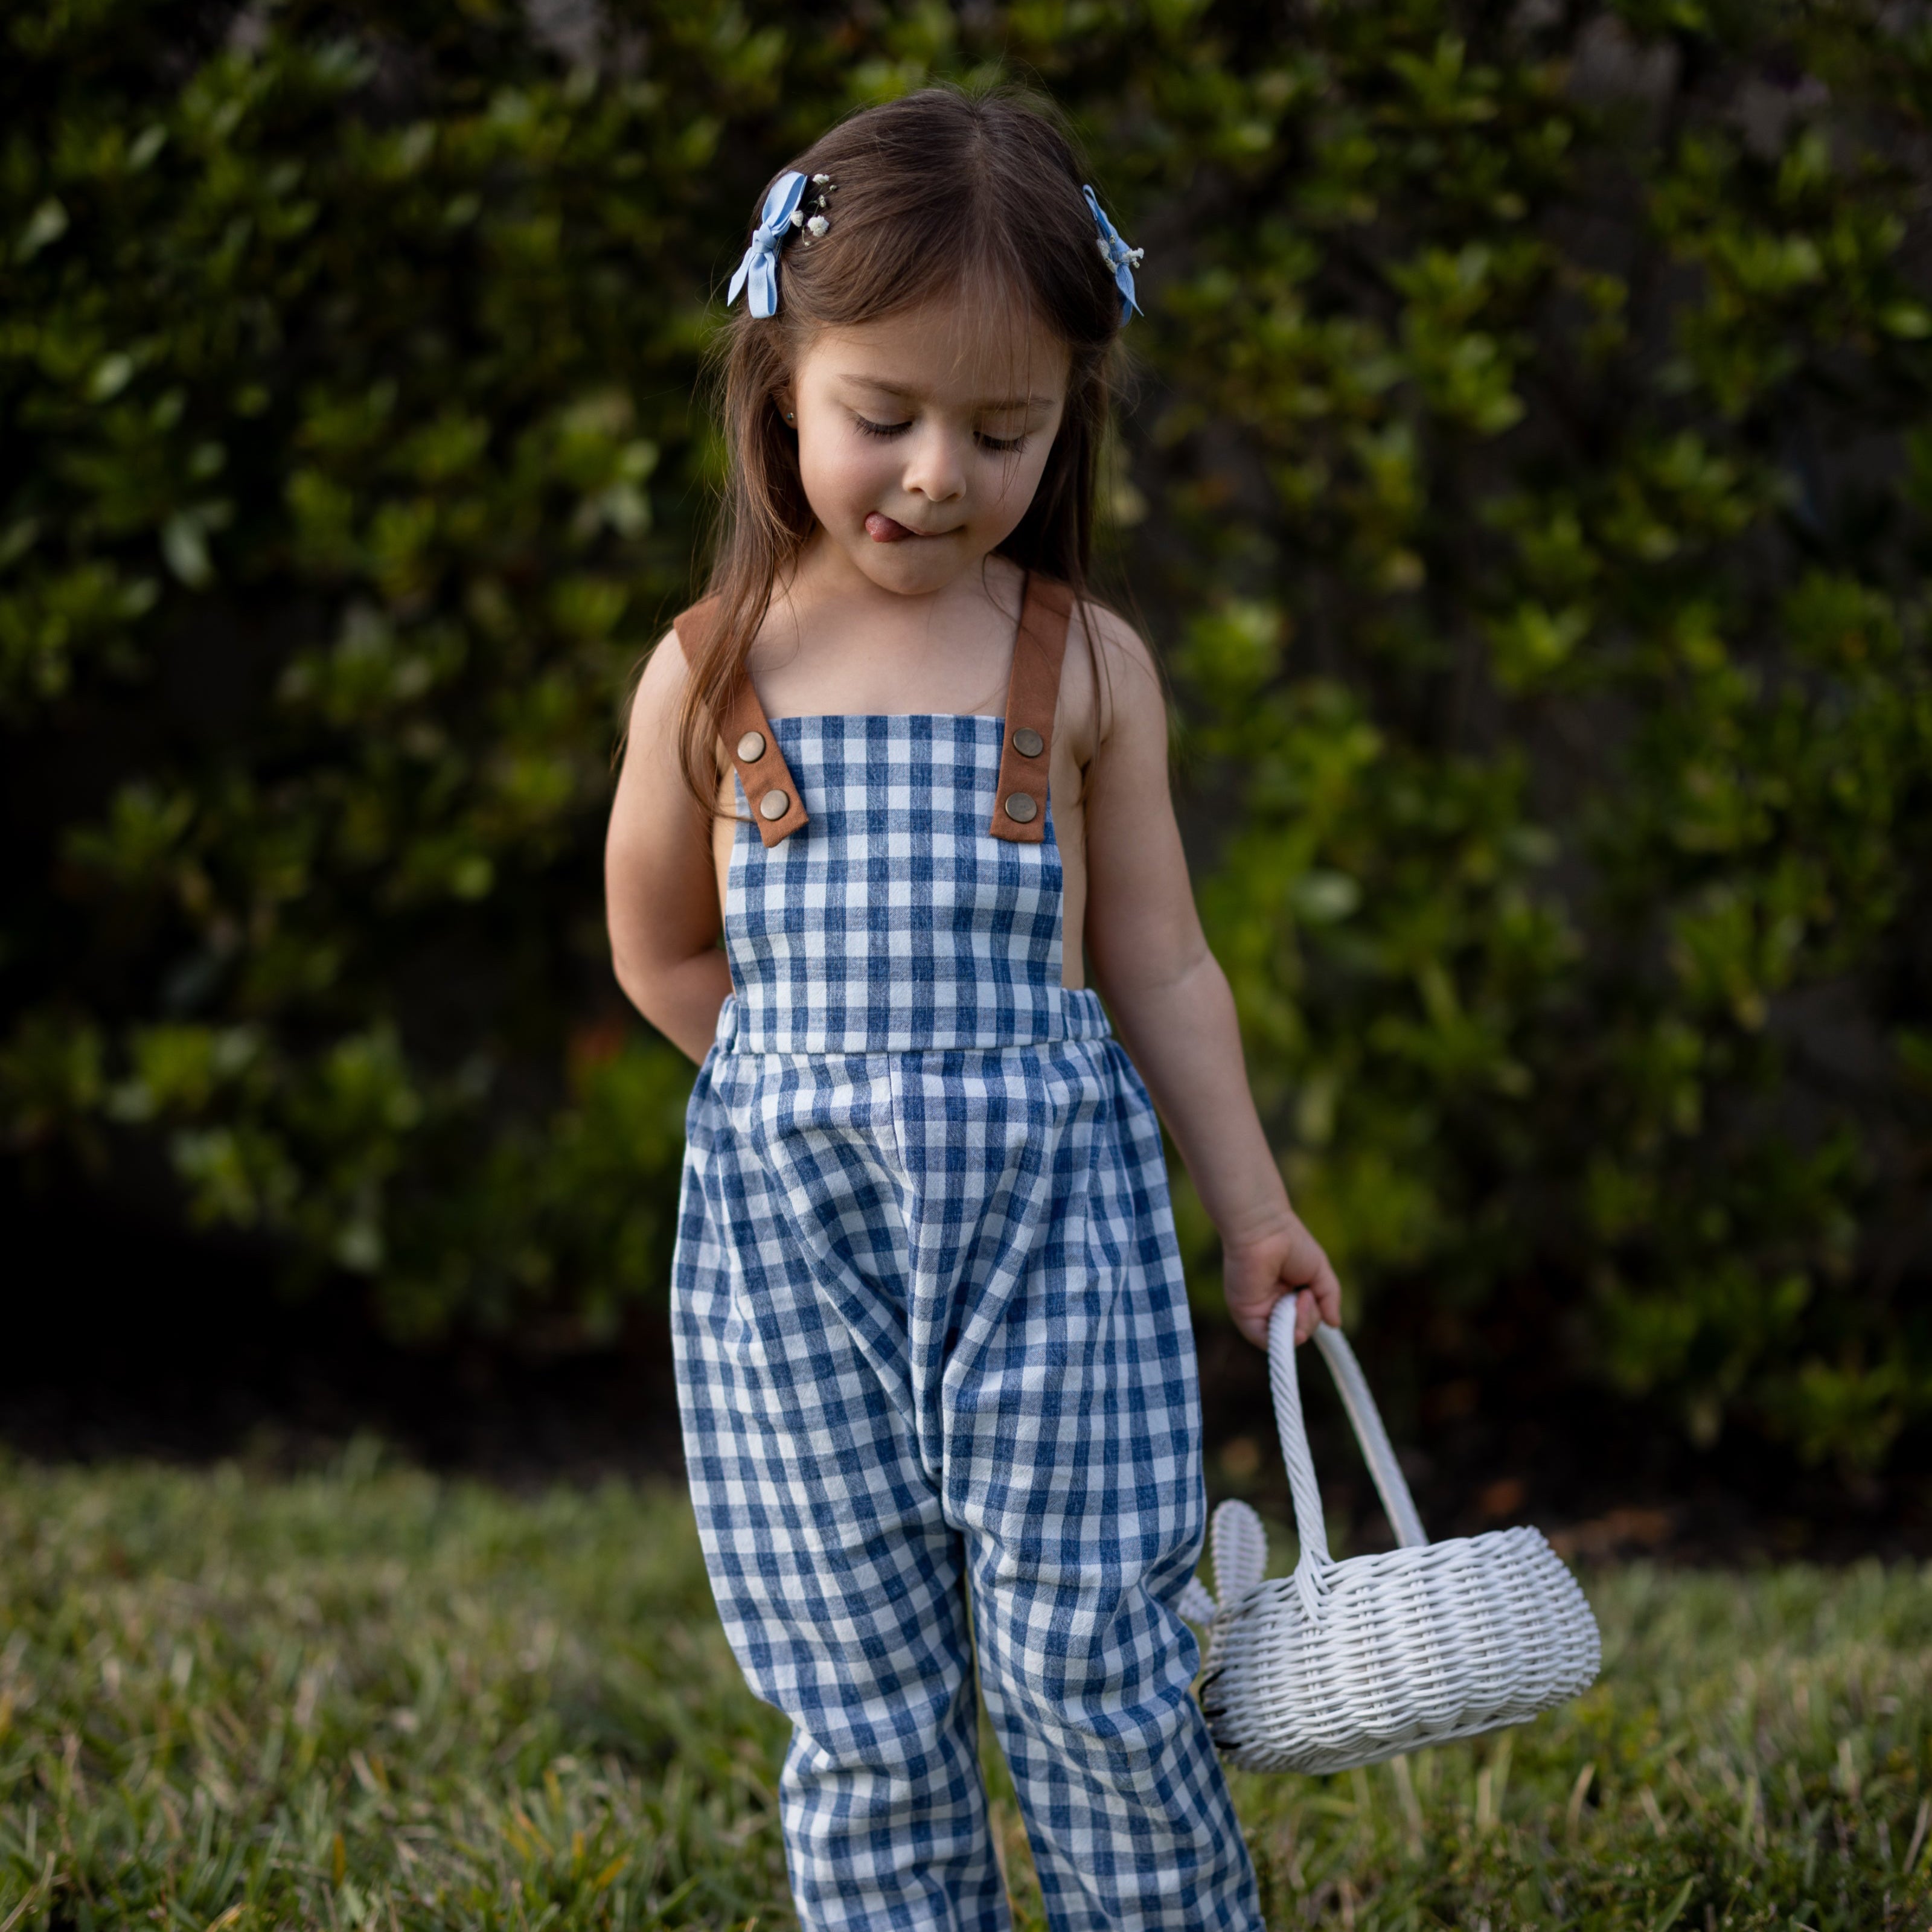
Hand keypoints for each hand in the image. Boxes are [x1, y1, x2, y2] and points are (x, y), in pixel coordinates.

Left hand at [1222, 1209, 1342, 1349]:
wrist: (1266, 1229)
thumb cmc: (1292, 1243)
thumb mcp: (1319, 1273)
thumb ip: (1329, 1299)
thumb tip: (1335, 1325)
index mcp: (1286, 1295)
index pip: (1302, 1322)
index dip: (1311, 1319)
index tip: (1314, 1298)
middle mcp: (1270, 1305)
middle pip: (1296, 1333)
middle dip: (1309, 1321)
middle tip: (1306, 1295)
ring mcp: (1257, 1310)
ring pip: (1283, 1339)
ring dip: (1300, 1326)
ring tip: (1301, 1297)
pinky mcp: (1245, 1313)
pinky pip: (1264, 1339)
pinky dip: (1282, 1335)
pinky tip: (1291, 1312)